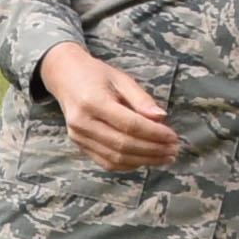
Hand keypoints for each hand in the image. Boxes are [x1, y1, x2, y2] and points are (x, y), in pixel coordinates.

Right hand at [36, 47, 179, 171]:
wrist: (65, 77)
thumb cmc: (96, 74)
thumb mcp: (121, 79)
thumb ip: (141, 99)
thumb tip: (161, 118)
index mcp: (92, 102)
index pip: (129, 125)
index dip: (154, 134)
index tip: (173, 137)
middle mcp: (82, 123)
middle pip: (123, 145)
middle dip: (152, 150)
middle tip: (173, 149)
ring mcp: (78, 137)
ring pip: (115, 158)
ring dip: (143, 160)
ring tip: (164, 157)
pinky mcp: (79, 145)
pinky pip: (106, 162)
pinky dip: (128, 164)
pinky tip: (145, 160)